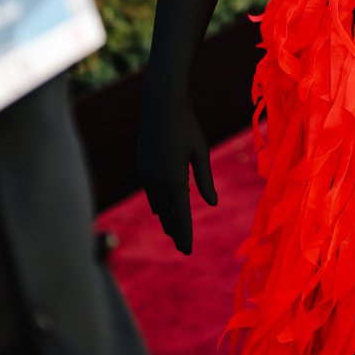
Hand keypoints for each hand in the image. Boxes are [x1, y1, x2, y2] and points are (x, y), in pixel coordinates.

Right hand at [138, 90, 216, 254]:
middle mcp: (157, 181)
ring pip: (157, 204)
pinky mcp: (142, 166)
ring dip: (166, 217)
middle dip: (176, 230)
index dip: (185, 234)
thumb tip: (212, 203)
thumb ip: (205, 179)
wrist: (160, 104)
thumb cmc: (186, 125)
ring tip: (173, 230)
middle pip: (168, 214)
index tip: (188, 250)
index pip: (181, 215)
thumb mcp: (200, 151)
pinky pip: (150, 192)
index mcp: (175, 179)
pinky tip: (162, 209)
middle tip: (183, 246)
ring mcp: (146, 174)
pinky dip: (158, 203)